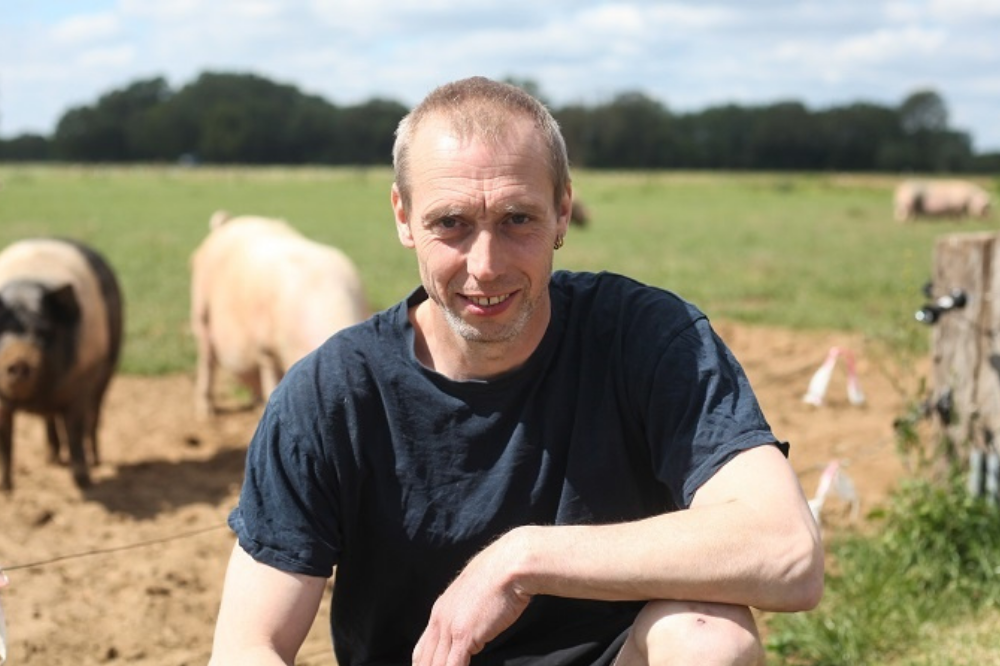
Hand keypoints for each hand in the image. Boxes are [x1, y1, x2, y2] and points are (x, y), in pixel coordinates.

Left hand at [412, 530, 532, 665]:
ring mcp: (450, 627)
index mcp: (440, 611)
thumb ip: (469, 614)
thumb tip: (475, 630)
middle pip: (423, 661)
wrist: (510, 564)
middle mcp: (439, 619)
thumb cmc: (501, 578)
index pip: (422, 649)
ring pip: (434, 665)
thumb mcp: (476, 596)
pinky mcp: (464, 634)